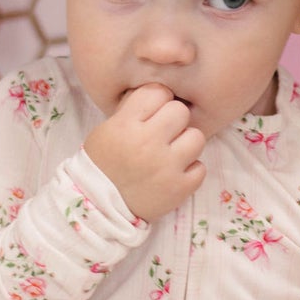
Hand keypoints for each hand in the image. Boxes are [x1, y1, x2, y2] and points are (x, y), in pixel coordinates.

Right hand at [84, 84, 205, 220]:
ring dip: (186, 144)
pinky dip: (190, 170)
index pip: (157, 92)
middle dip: (173, 121)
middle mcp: (147, 144)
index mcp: (126, 125)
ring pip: (196, 137)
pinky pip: (201, 168)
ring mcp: (166, 167)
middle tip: (164, 134)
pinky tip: (175, 173)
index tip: (153, 112)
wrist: (98, 207)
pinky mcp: (179, 189)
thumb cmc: (104, 163)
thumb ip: (133, 109)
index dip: (157, 100)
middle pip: (180, 111)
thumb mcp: (108, 128)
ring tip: (171, 153)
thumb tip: (161, 92)